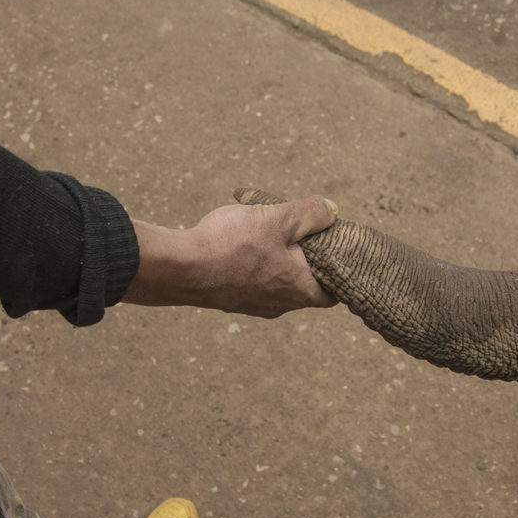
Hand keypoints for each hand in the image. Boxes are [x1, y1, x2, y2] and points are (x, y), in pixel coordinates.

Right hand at [122, 195, 338, 317]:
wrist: (180, 267)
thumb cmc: (231, 245)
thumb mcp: (278, 219)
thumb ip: (310, 214)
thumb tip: (332, 211)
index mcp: (300, 289)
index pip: (333, 293)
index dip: (338, 272)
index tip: (334, 249)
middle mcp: (279, 305)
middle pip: (305, 285)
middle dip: (306, 260)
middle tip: (300, 231)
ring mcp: (253, 305)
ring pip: (277, 282)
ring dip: (278, 260)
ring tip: (267, 231)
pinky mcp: (231, 299)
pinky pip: (253, 281)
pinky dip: (254, 264)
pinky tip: (241, 243)